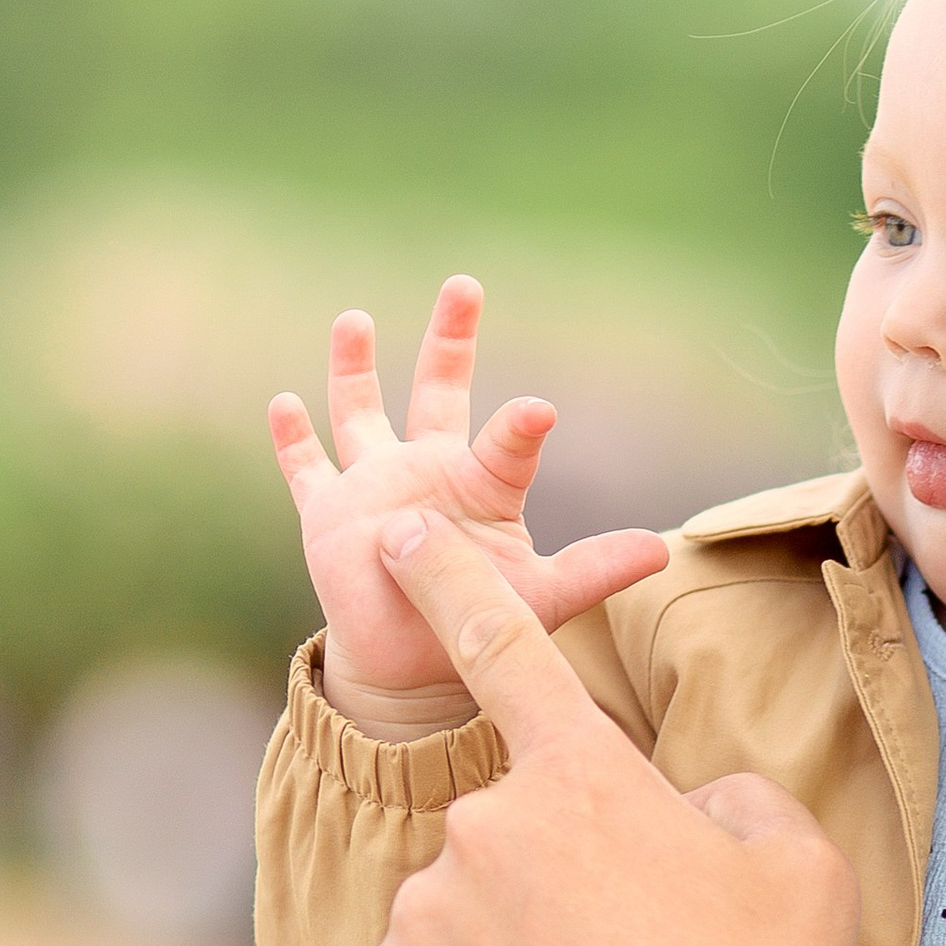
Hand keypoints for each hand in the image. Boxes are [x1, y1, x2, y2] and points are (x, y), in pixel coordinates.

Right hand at [268, 275, 668, 719]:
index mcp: (482, 481)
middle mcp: (429, 468)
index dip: (521, 428)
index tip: (540, 411)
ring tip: (356, 318)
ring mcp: (376, 485)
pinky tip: (283, 402)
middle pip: (439, 389)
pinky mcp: (330, 513)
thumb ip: (595, 568)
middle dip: (452, 339)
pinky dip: (294, 439)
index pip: (505, 443)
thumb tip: (662, 549)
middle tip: (466, 285)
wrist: (416, 661)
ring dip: (355, 366)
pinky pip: (308, 469)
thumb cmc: (481, 617)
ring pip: (361, 412)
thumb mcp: (543, 596)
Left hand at [351, 510, 860, 945]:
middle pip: (514, 835)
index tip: (403, 535)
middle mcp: (483, 830)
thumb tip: (686, 809)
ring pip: (467, 918)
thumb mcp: (800, 876)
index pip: (504, 647)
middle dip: (560, 885)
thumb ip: (735, 803)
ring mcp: (423, 919)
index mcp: (582, 779)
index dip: (451, 579)